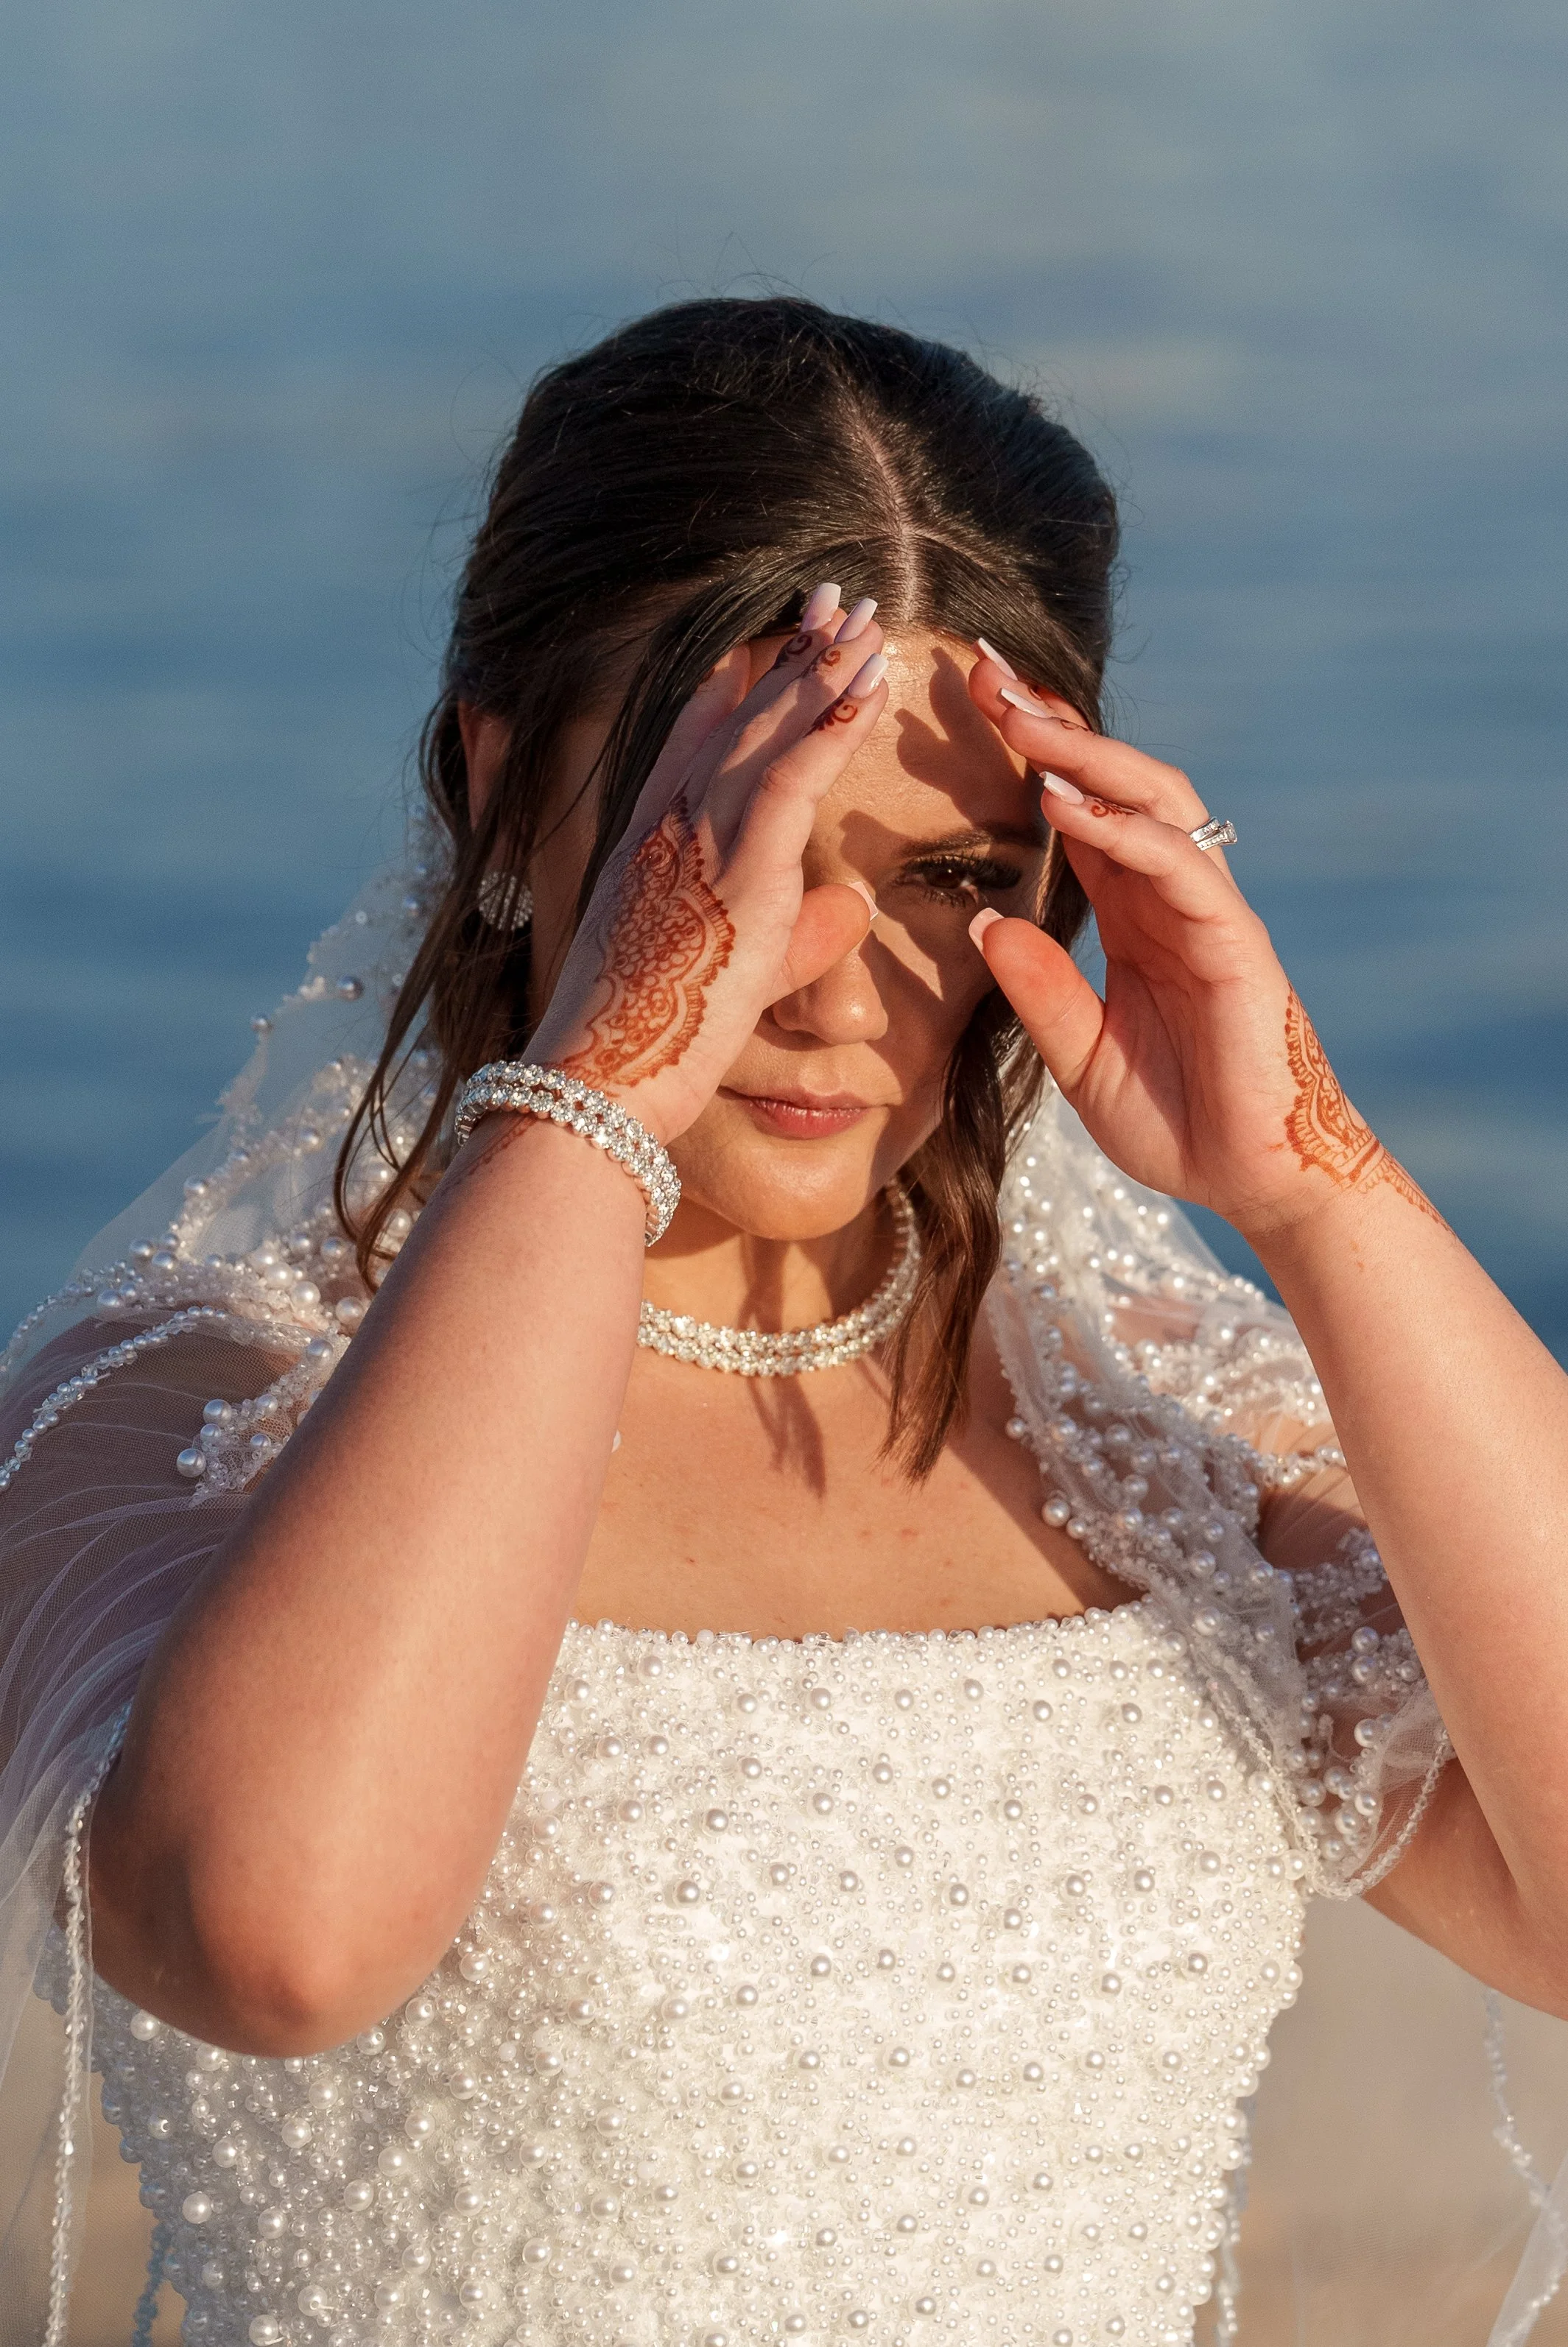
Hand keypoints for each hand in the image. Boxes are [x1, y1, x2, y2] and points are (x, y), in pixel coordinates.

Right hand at [526, 589, 888, 1144]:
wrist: (599, 1074)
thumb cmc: (649, 1043)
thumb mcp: (731, 972)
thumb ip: (794, 931)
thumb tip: (853, 907)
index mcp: (651, 837)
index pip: (697, 733)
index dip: (742, 679)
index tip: (777, 635)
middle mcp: (670, 821)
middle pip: (739, 713)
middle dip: (793, 652)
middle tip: (837, 599)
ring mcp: (700, 838)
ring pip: (771, 730)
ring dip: (825, 668)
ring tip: (866, 618)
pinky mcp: (738, 870)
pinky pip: (794, 776)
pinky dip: (834, 723)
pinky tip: (869, 682)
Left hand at [964, 656, 1438, 1240]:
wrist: (1255, 1182)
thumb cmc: (1176, 1123)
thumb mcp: (1080, 1057)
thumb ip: (1039, 991)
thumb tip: (980, 925)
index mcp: (1133, 915)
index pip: (1078, 811)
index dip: (1029, 755)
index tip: (969, 703)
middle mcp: (1171, 897)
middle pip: (1113, 782)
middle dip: (1051, 725)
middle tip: (982, 671)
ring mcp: (1208, 914)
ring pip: (1154, 802)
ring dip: (1086, 755)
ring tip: (1019, 717)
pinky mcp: (1235, 945)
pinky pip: (1179, 868)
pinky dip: (1124, 830)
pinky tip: (1068, 805)